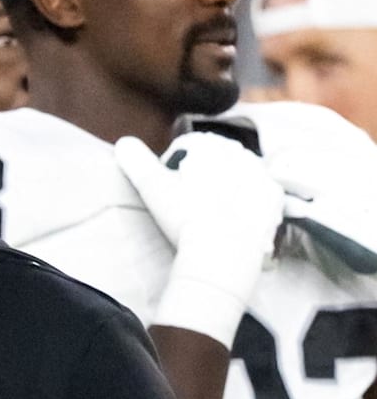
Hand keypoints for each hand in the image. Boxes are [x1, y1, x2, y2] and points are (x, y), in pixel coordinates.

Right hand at [115, 133, 284, 346]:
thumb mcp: (153, 186)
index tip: (169, 183)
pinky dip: (247, 204)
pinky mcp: (274, 205)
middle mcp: (244, 156)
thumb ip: (137, 160)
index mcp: (216, 147)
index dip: (178, 164)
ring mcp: (263, 180)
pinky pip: (259, 197)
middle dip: (205, 173)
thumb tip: (124, 143)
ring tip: (209, 211)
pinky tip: (233, 218)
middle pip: (218, 160)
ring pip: (241, 176)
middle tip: (187, 199)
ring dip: (228, 187)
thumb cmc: (186, 216)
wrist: (222, 255)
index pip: (194, 147)